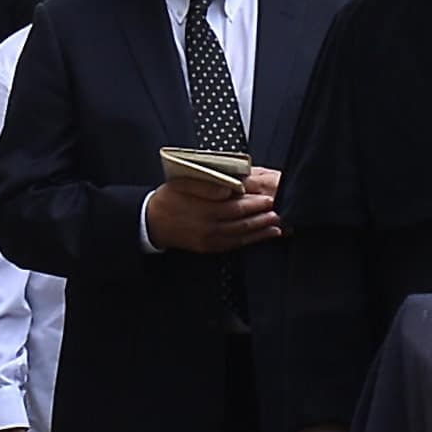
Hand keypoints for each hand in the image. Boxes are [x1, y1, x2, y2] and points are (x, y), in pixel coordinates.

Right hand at [145, 163, 282, 253]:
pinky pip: (234, 245)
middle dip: (264, 217)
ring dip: (262, 231)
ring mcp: (209, 241)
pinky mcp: (209, 248)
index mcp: (203, 211)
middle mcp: (208, 228)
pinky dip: (251, 240)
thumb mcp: (183, 184)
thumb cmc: (168, 198)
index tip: (270, 198)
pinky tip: (262, 235)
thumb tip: (230, 188)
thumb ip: (207, 185)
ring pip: (241, 236)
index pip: (236, 207)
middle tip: (281, 211)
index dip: (255, 204)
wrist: (150, 222)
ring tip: (279, 225)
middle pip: (242, 223)